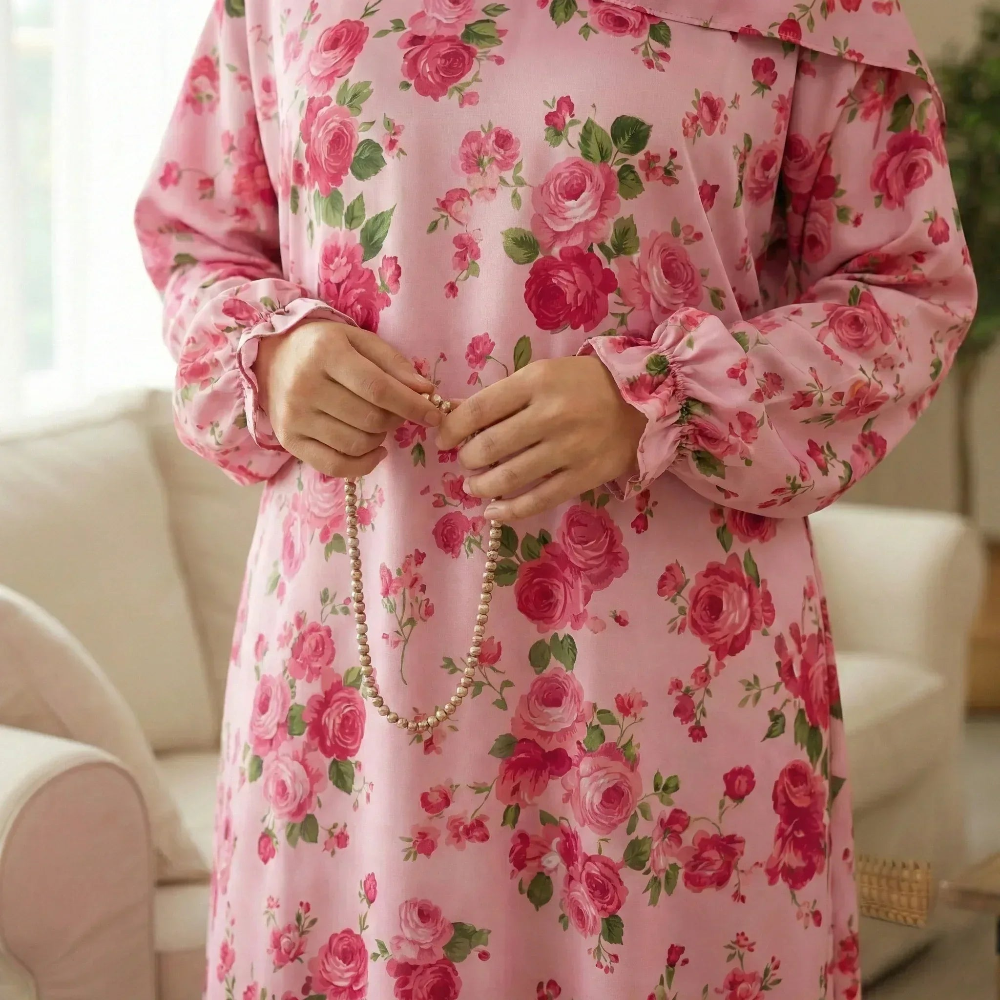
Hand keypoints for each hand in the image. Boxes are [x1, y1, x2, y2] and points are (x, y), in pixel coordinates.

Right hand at [254, 320, 441, 476]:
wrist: (272, 357)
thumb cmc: (324, 346)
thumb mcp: (359, 341)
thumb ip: (394, 364)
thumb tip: (426, 392)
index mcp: (326, 353)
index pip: (378, 389)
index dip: (412, 406)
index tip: (434, 415)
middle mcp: (305, 386)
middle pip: (370, 419)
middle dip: (396, 419)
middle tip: (398, 411)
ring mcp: (295, 417)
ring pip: (356, 444)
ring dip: (380, 439)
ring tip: (379, 423)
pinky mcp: (289, 441)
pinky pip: (335, 466)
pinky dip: (363, 464)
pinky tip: (375, 450)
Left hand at [436, 356, 646, 520]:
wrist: (644, 402)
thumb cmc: (584, 384)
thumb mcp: (542, 375)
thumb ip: (502, 397)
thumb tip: (455, 417)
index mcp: (536, 381)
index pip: (478, 409)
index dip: (452, 428)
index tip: (444, 439)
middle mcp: (552, 415)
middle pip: (490, 446)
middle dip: (468, 458)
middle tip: (467, 461)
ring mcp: (569, 449)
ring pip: (509, 476)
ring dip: (482, 485)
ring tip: (475, 485)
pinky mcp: (585, 476)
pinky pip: (538, 500)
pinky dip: (509, 510)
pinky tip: (493, 511)